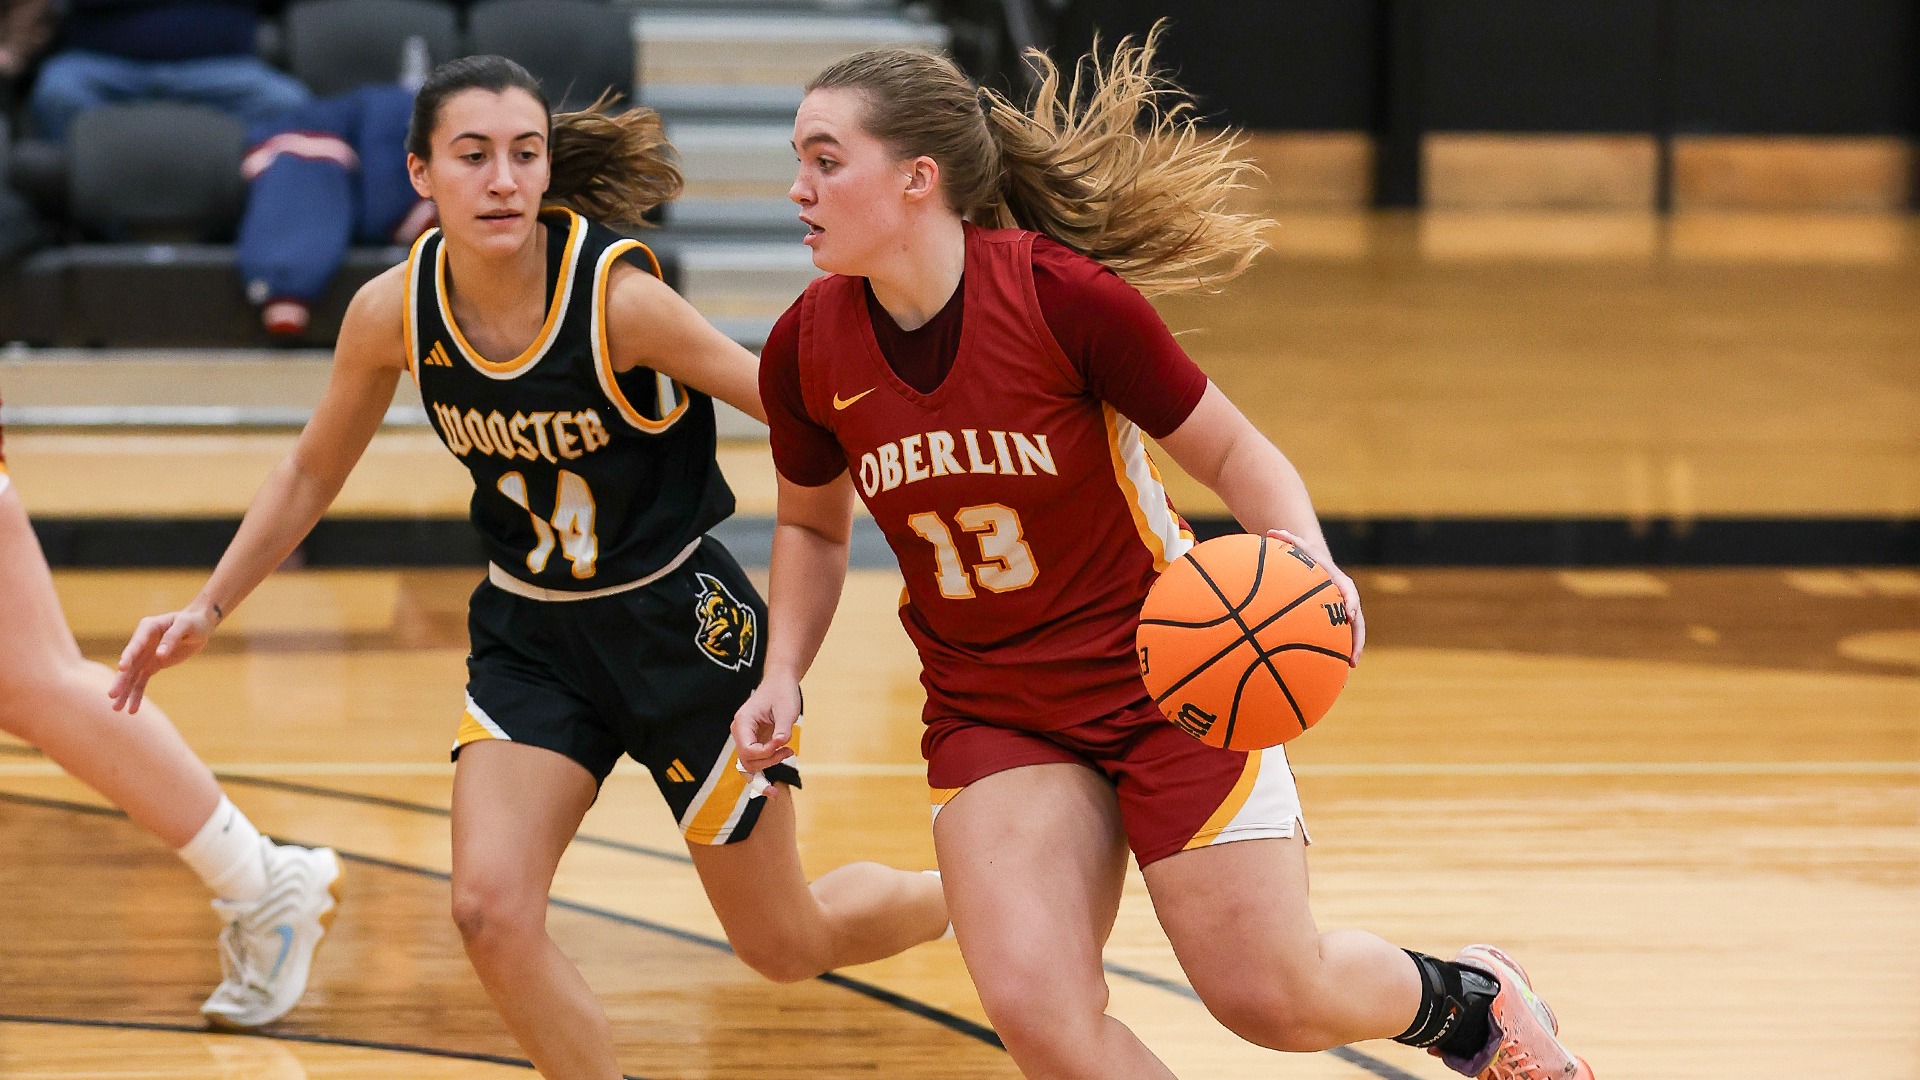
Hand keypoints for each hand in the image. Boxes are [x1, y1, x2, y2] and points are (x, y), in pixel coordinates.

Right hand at [110, 607, 217, 712]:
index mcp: (147, 628)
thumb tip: (159, 655)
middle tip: (112, 695)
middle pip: (129, 664)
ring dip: (125, 692)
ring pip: (132, 676)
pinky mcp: (152, 665)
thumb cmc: (192, 621)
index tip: (121, 668)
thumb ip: (172, 638)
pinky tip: (132, 709)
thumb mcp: (186, 625)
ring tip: (116, 709)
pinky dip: (137, 695)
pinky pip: (142, 682)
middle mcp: (141, 643)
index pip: (136, 644)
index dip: (128, 656)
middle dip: (121, 680)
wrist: (199, 626)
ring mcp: (145, 656)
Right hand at [732, 674, 801, 783]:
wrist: (780, 683)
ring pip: (749, 766)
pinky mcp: (754, 742)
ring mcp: (745, 738)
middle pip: (747, 761)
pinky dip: (763, 775)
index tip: (783, 743)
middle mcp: (740, 732)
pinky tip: (772, 789)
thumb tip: (780, 744)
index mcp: (743, 723)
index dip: (766, 753)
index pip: (748, 750)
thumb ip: (782, 728)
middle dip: (768, 762)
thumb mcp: (786, 709)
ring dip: (767, 768)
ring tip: (789, 755)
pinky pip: (755, 763)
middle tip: (789, 751)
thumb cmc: (782, 693)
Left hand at [1268, 529, 1364, 665]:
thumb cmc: (1306, 558)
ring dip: (1351, 651)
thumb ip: (1288, 540)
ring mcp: (1343, 611)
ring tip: (1347, 670)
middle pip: (1356, 621)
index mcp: (1340, 582)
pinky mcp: (1336, 621)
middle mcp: (1346, 599)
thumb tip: (1271, 531)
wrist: (1317, 566)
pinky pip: (1339, 638)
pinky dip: (1337, 652)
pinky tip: (1329, 670)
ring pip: (1352, 633)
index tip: (1350, 613)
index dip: (1351, 603)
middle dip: (1357, 639)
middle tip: (1353, 658)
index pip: (1349, 592)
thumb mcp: (1299, 548)